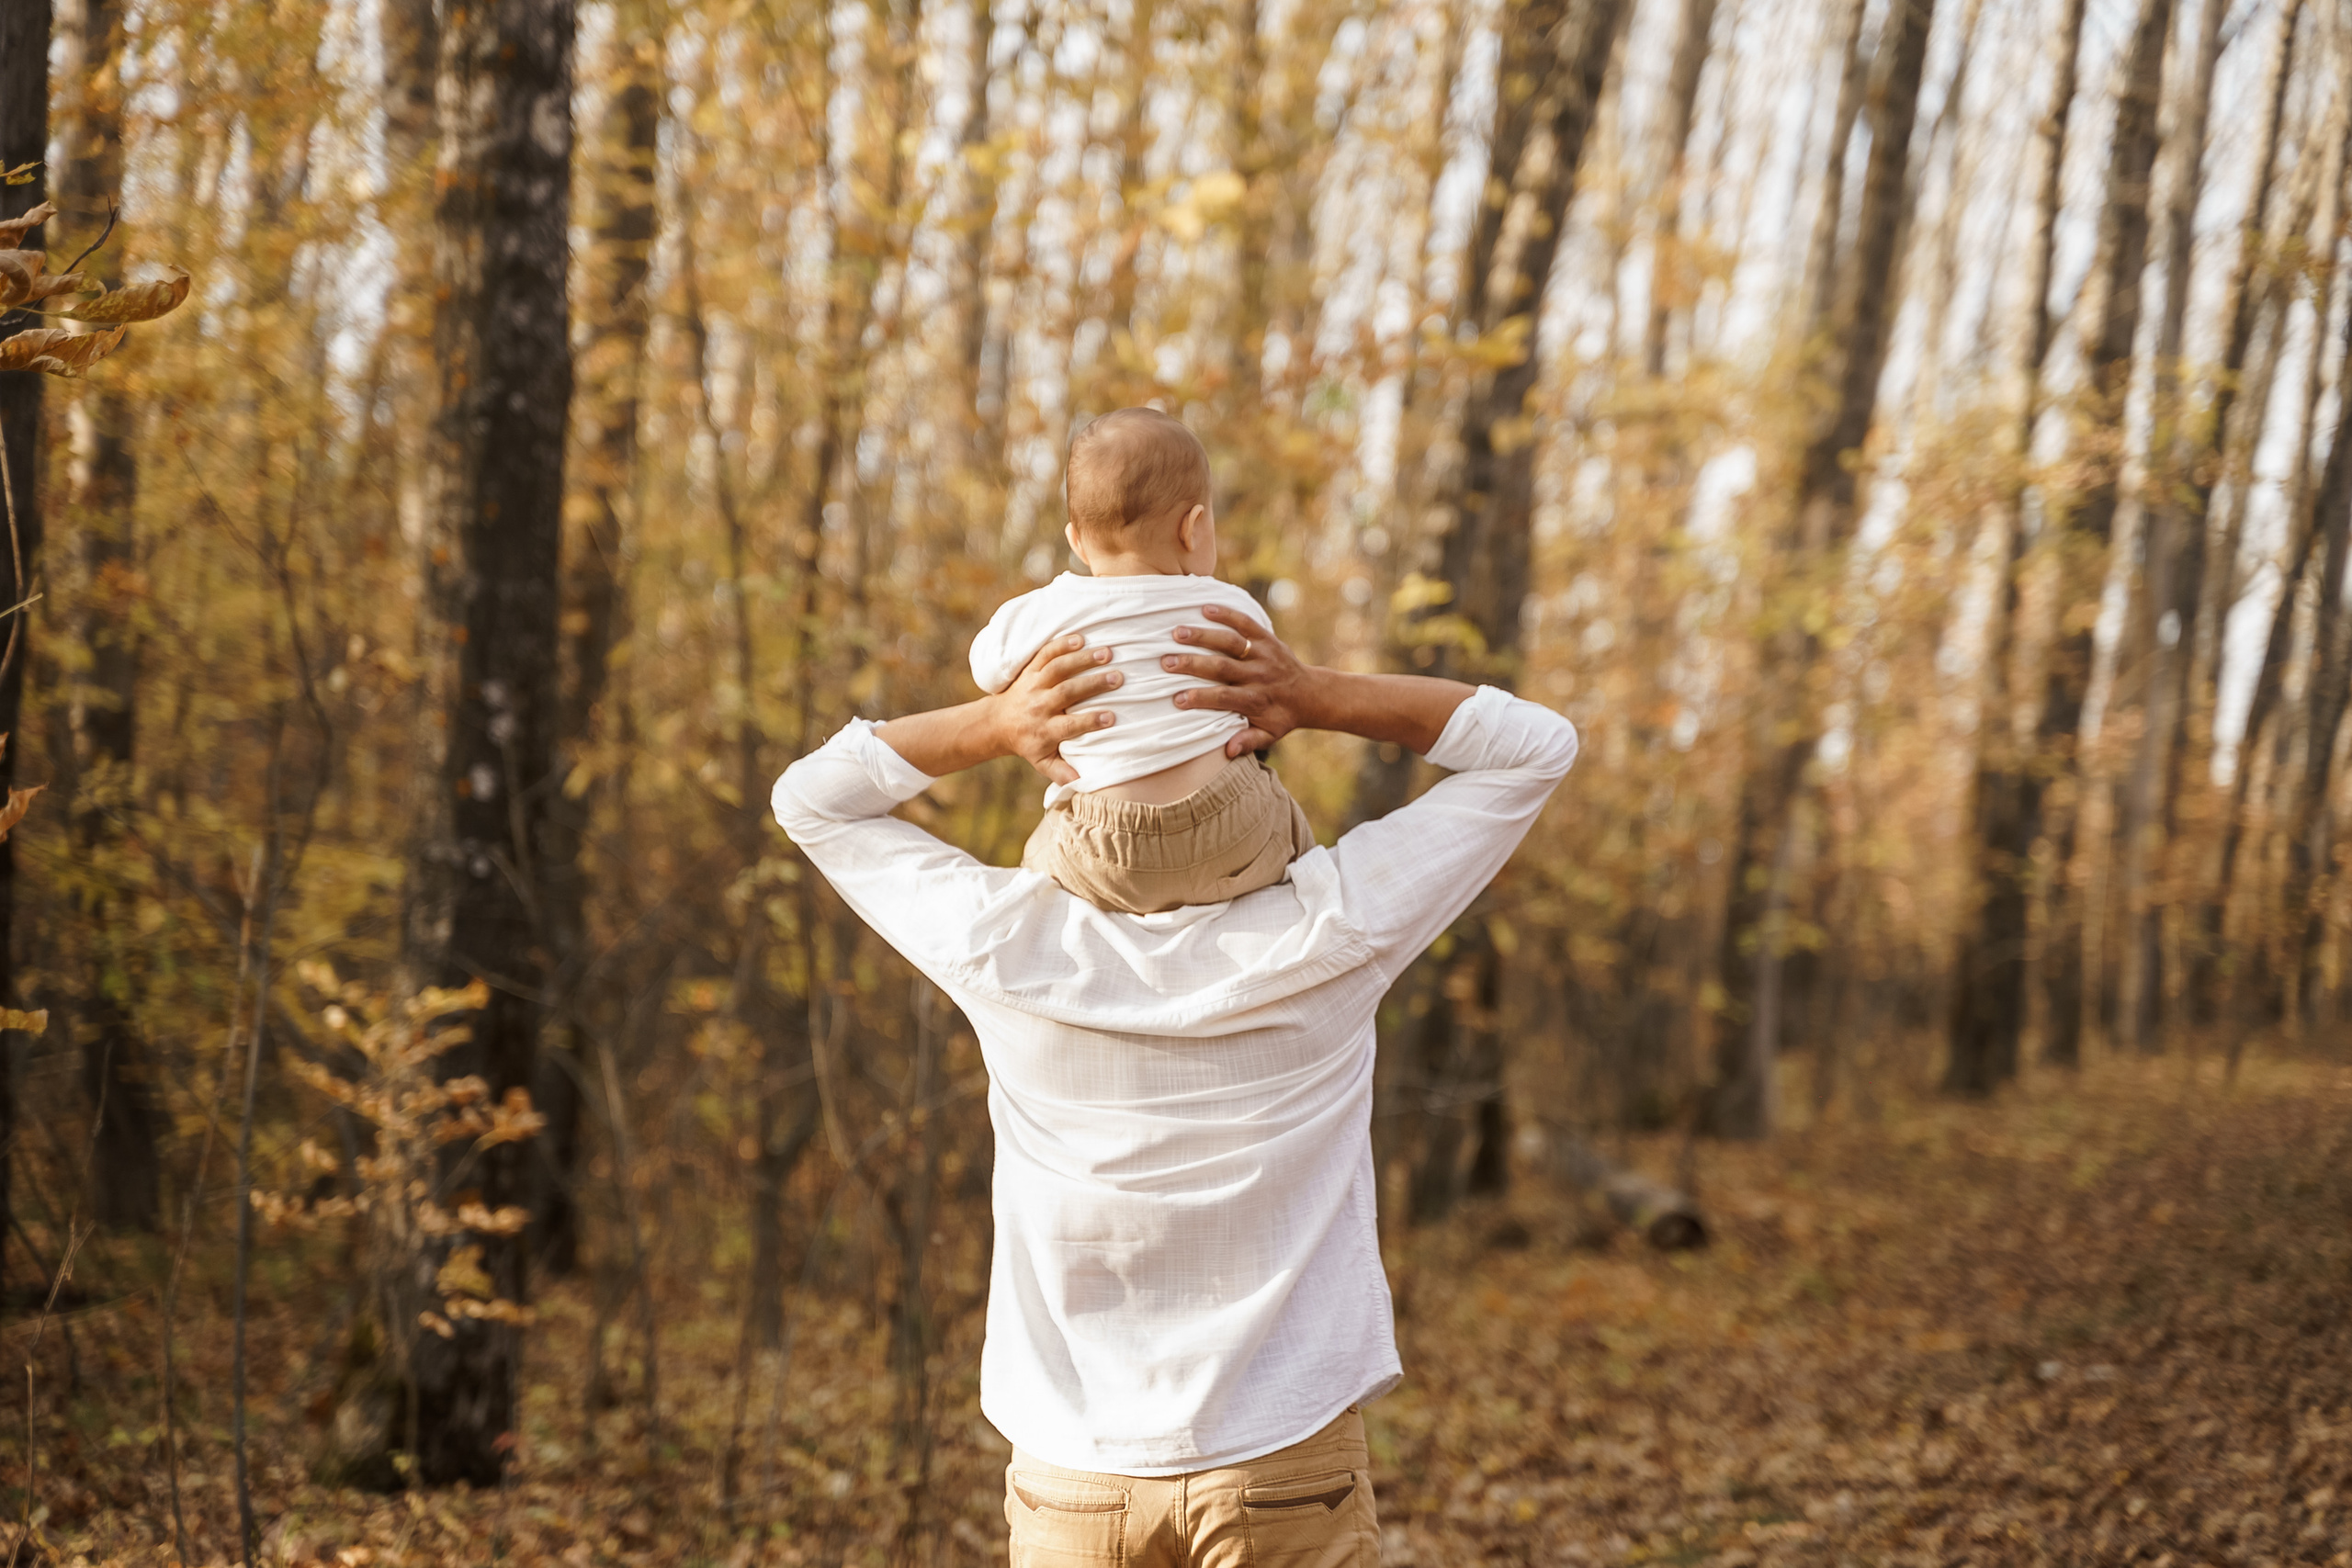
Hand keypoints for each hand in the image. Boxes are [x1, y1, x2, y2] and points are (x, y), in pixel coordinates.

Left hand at [989, 634, 1120, 783]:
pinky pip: (1045, 653)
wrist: (998, 723)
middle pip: (1067, 692)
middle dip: (1093, 684)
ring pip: (1058, 668)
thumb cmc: (1029, 744)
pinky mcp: (1030, 669)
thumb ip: (1062, 773)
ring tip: (1107, 652)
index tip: (1112, 718)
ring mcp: (1034, 684)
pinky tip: (1082, 637)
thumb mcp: (1042, 762)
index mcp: (1045, 730)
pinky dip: (1061, 644)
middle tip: (1119, 677)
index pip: (1069, 725)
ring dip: (1082, 659)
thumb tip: (1084, 784)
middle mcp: (1039, 705)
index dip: (1090, 721)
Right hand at [1161, 605, 1325, 755]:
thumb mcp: (1269, 735)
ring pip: (1230, 642)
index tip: (1177, 699)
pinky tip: (1204, 608)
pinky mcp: (1267, 638)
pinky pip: (1246, 623)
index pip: (1224, 698)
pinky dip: (1227, 614)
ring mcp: (1263, 654)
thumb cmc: (1280, 717)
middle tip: (1165, 662)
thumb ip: (1249, 742)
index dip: (1201, 698)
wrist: (1310, 693)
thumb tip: (1228, 752)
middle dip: (1193, 664)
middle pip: (1222, 668)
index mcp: (1256, 701)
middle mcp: (1259, 675)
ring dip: (1203, 636)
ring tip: (1176, 632)